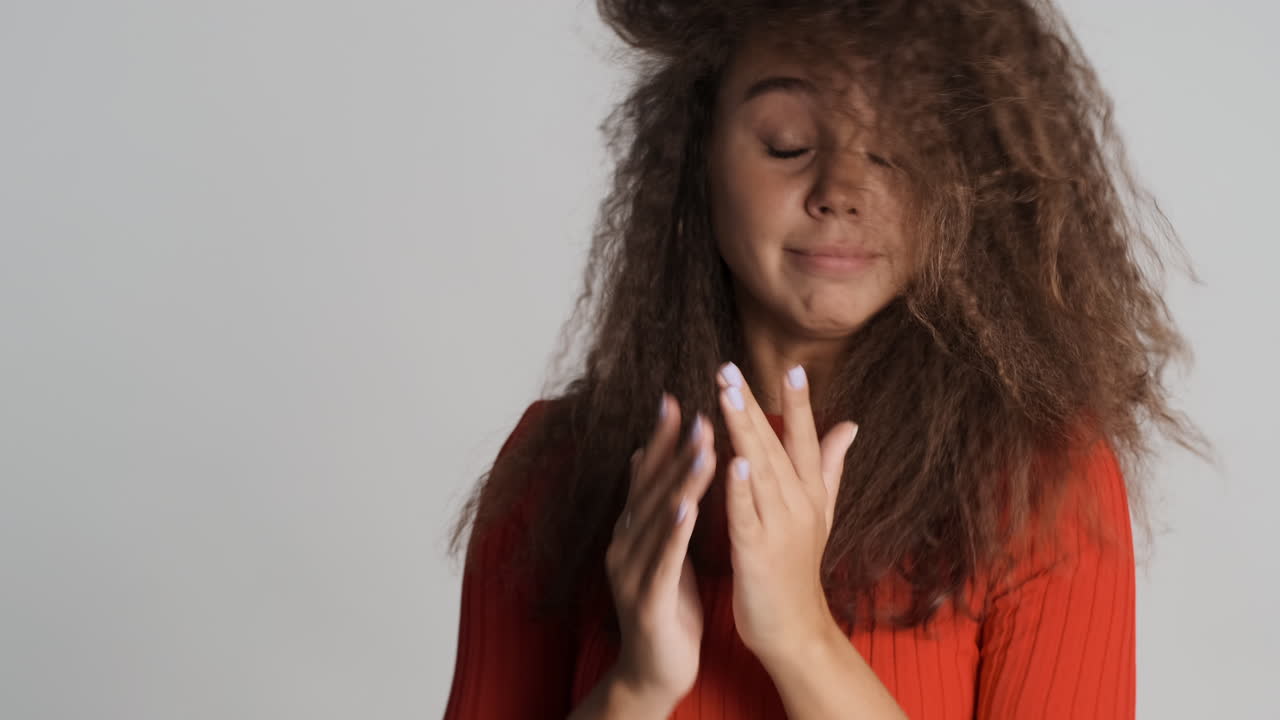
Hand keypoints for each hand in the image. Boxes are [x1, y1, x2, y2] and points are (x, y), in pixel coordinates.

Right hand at [604, 392, 717, 709]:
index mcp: (632, 531)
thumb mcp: (660, 549)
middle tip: (698, 412)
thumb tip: (642, 459)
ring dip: (681, 479)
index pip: (646, 476)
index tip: (676, 400)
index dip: (660, 439)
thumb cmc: (665, 607)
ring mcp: (631, 571)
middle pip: (651, 488)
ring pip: (658, 517)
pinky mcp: (647, 599)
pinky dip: (675, 530)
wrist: (653, 671)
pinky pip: (663, 559)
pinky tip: (690, 506)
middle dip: (675, 450)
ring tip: (703, 446)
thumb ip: (655, 506)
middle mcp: (625, 544)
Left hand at [715, 361, 858, 665]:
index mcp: (810, 493)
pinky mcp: (756, 553)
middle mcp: (798, 505)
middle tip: (729, 368)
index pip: (805, 439)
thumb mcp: (821, 513)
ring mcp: (779, 528)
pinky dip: (740, 488)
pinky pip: (746, 515)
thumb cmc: (799, 570)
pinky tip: (731, 460)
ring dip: (743, 431)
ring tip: (726, 396)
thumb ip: (830, 466)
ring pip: (759, 470)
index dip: (799, 404)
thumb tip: (850, 424)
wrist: (795, 631)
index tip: (792, 367)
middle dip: (752, 404)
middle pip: (775, 445)